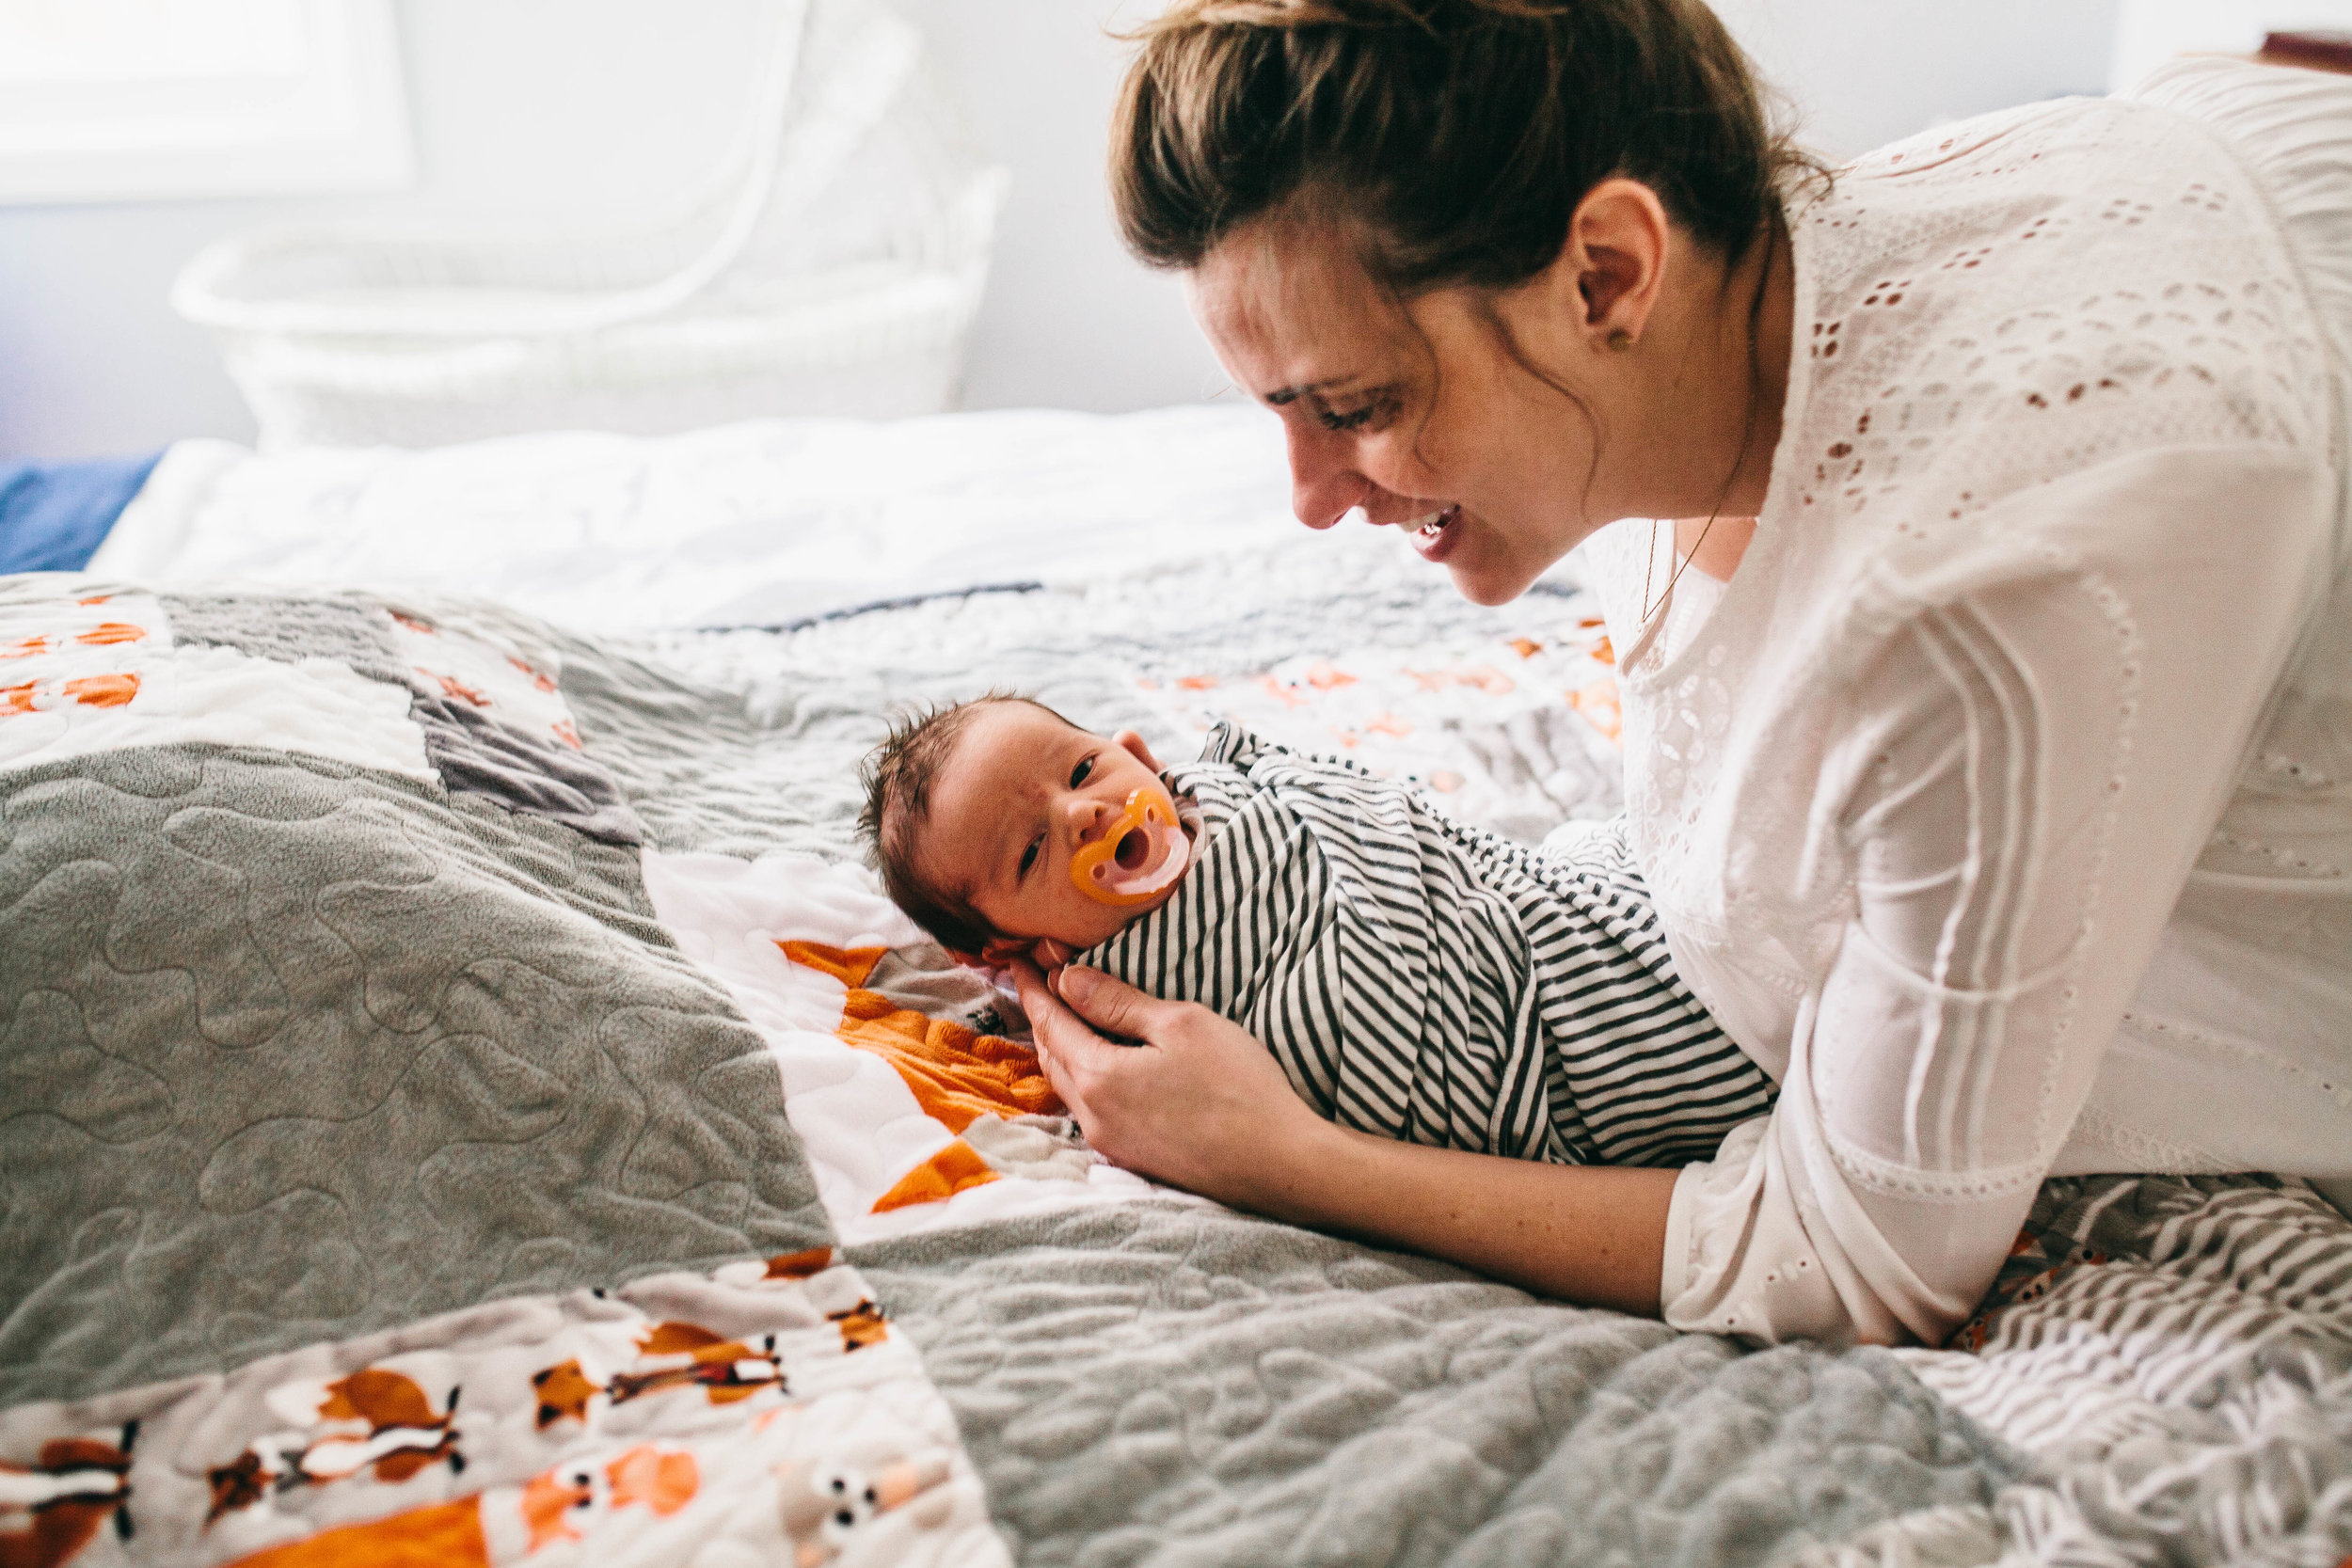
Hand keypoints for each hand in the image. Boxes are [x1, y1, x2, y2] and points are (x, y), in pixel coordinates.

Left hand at [1009, 961, 1328, 1205]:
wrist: (1279, 1165)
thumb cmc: (1238, 1087)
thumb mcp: (1180, 1025)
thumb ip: (1118, 1002)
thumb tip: (1069, 980)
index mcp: (1098, 1076)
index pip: (1050, 1021)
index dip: (1033, 987)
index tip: (1018, 959)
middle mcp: (1093, 1114)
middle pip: (1051, 1054)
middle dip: (1041, 1015)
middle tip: (1035, 982)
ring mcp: (1111, 1141)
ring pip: (1068, 1084)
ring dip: (1059, 1047)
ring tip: (1061, 1016)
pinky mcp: (1133, 1156)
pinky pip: (1089, 1108)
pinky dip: (1082, 1075)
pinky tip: (1096, 1063)